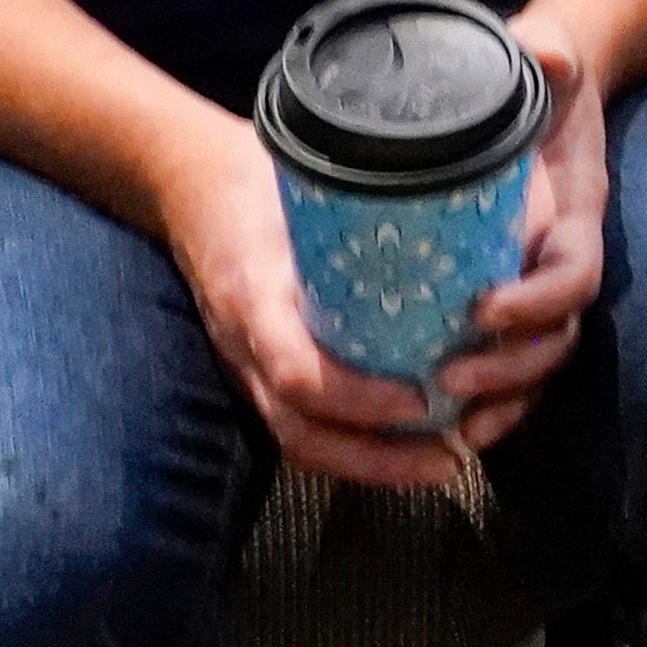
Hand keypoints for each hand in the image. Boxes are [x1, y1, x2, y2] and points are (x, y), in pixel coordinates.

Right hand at [153, 110, 473, 491]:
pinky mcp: (258, 372)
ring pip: (301, 441)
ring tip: (440, 463)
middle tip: (450, 459)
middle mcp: (246, 345)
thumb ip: (367, 201)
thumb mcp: (305, 184)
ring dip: (371, 466)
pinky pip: (301, 427)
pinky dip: (353, 448)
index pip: (299, 372)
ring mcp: (247, 366)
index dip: (359, 398)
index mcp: (255, 297)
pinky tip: (406, 445)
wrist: (188, 187)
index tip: (420, 398)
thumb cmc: (259, 181)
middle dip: (376, 460)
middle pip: (302, 432)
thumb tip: (458, 195)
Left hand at [436, 32, 612, 456]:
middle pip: (556, 338)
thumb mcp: (547, 57)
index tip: (482, 307)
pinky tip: (438, 426)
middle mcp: (558, 260)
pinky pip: (503, 365)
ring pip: (534, 364)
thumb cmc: (542, 78)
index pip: (574, 276)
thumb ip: (547, 51)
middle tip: (450, 377)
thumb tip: (544, 50)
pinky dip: (481, 402)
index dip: (537, 301)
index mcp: (574, 216)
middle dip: (512, 369)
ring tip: (448, 421)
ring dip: (499, 401)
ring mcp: (531, 285)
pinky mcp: (499, 297)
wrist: (545, 91)